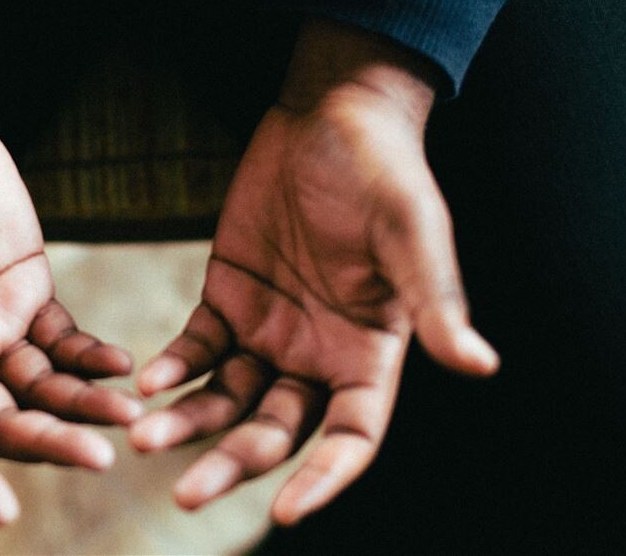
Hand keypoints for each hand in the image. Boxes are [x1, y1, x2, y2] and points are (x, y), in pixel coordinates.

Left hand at [129, 19, 499, 525]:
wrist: (332, 115)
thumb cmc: (386, 172)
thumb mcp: (413, 233)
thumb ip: (434, 301)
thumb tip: (480, 364)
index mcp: (371, 352)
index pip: (351, 436)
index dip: (324, 477)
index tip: (286, 512)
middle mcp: (318, 355)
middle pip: (275, 431)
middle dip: (233, 463)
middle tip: (184, 495)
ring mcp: (270, 330)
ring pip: (227, 398)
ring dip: (189, 421)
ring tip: (145, 439)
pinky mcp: (227, 298)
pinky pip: (197, 348)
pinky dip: (174, 367)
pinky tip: (147, 381)